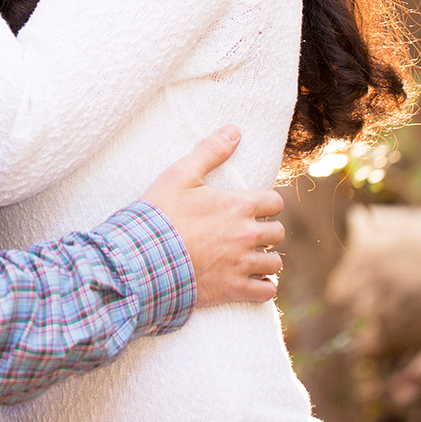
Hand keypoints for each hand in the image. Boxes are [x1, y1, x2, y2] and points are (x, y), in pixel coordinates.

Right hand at [142, 126, 284, 306]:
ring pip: (275, 263)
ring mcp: (242, 264)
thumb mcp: (181, 174)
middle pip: (277, 232)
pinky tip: (253, 281)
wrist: (144, 257)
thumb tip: (234, 130)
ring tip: (252, 257)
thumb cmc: (160, 213)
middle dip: (266, 230)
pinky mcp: (234, 289)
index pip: (275, 202)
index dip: (265, 203)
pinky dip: (263, 287)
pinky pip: (266, 291)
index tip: (254, 207)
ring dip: (266, 259)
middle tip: (249, 231)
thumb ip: (211, 151)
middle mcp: (248, 234)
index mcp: (239, 205)